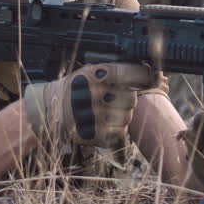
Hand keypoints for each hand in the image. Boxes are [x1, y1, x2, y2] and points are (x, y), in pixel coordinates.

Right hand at [23, 63, 157, 146]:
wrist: (50, 110)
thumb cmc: (76, 88)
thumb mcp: (90, 71)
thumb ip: (115, 69)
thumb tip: (149, 70)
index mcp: (95, 74)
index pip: (130, 72)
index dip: (145, 75)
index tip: (154, 76)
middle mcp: (94, 93)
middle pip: (132, 98)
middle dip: (128, 98)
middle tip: (116, 98)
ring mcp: (94, 115)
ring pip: (127, 117)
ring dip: (123, 115)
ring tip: (108, 111)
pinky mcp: (93, 135)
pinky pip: (119, 133)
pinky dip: (116, 130)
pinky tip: (104, 123)